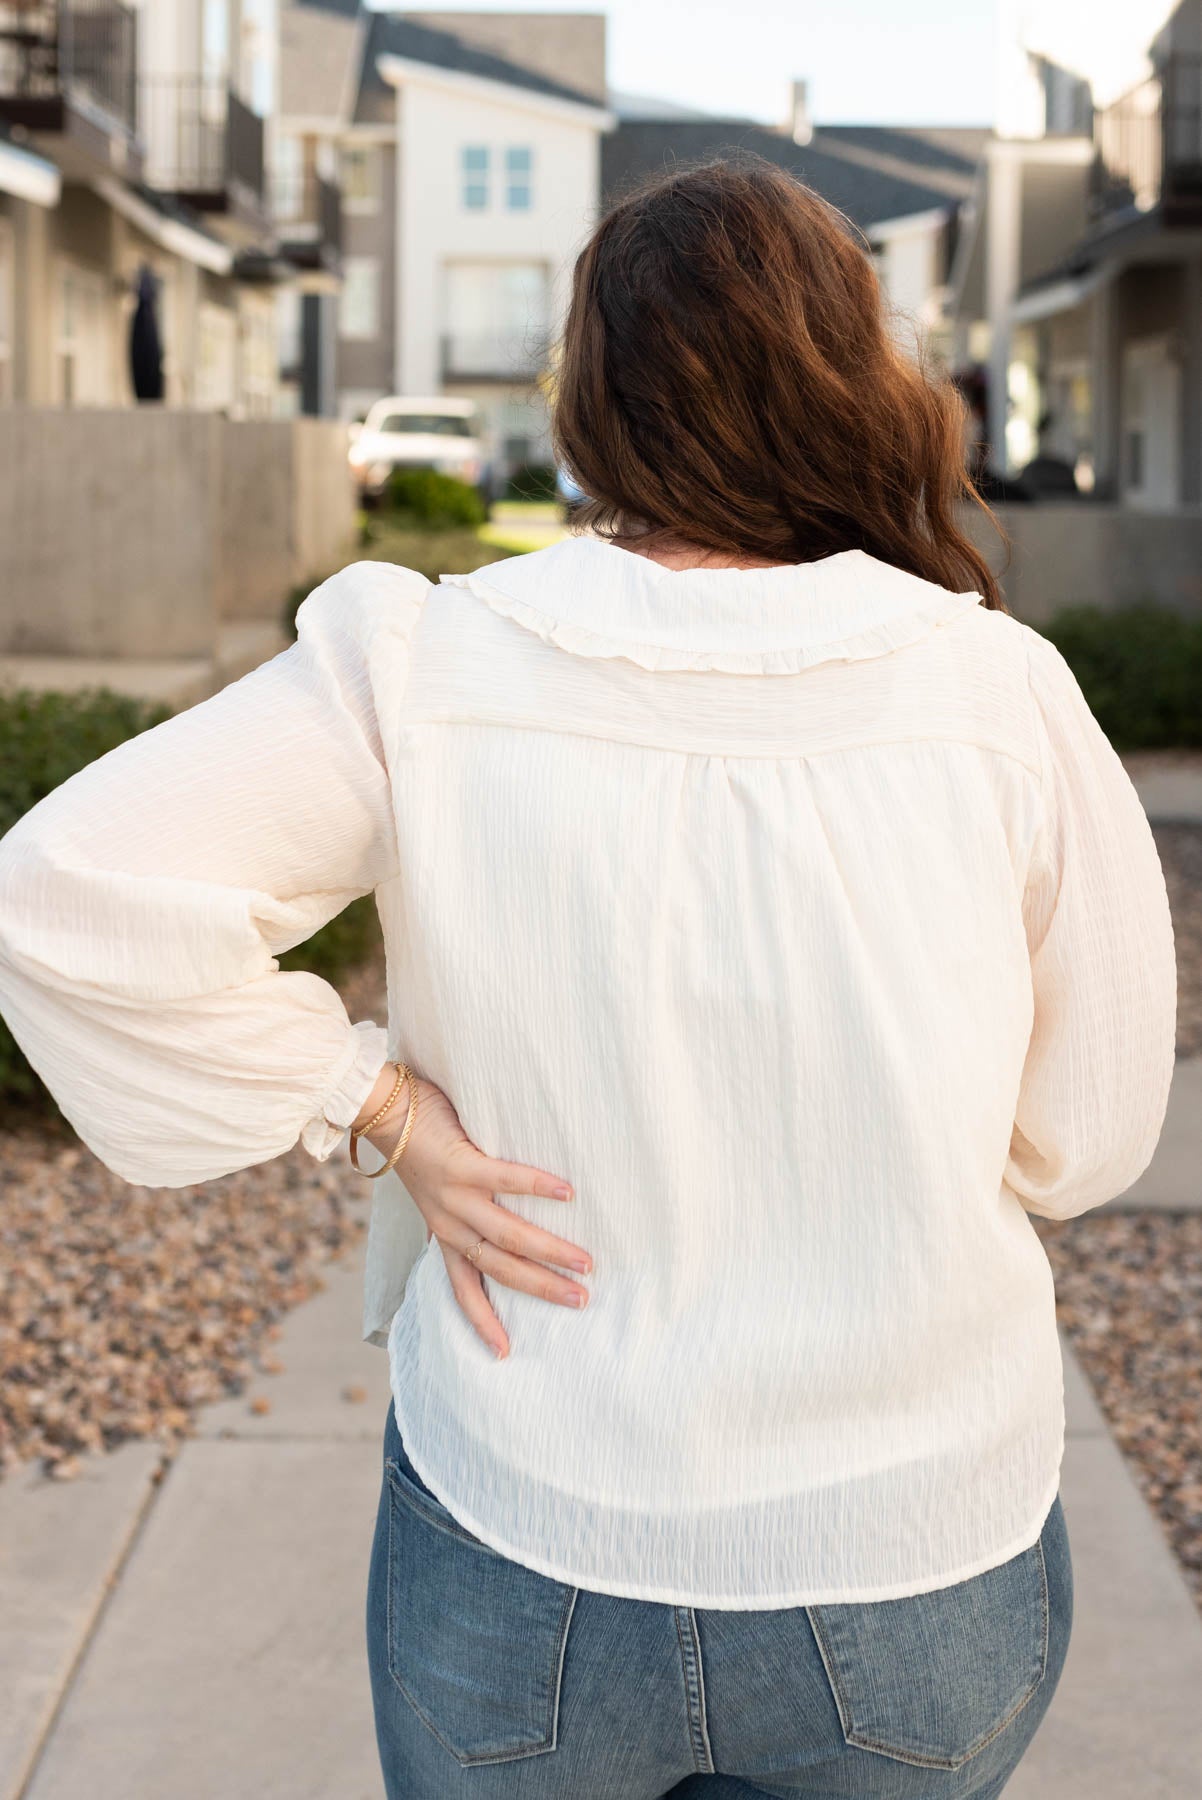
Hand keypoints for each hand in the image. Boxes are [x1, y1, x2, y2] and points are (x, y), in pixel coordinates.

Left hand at [363, 1073, 590, 1358]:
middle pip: (500, 1268)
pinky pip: (504, 1179)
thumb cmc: (419, 1148)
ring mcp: (455, 1197)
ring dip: (549, 1251)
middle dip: (542, 1287)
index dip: (483, 1322)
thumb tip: (502, 1229)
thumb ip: (464, 1214)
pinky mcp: (459, 1165)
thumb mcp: (436, 1195)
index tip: (504, 1353)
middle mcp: (449, 1224)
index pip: (464, 1289)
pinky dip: (536, 1187)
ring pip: (507, 1235)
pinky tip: (567, 1192)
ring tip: (585, 1261)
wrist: (382, 1111)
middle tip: (581, 1300)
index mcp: (444, 1235)